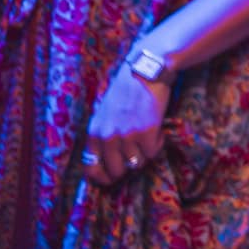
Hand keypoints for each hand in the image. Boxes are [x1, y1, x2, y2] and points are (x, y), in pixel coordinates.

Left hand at [82, 62, 170, 187]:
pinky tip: (157, 131)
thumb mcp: (104, 113)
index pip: (91, 168)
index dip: (102, 177)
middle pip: (116, 172)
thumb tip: (106, 160)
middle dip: (127, 167)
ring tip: (147, 138)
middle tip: (135, 154)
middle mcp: (108, 138)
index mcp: (95, 133)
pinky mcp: (147, 133)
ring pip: (136, 164)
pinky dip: (157, 145)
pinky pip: (153, 153)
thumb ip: (103, 135)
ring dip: (144, 154)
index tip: (111, 177)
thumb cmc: (126, 91)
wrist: (146, 72)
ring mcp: (127, 137)